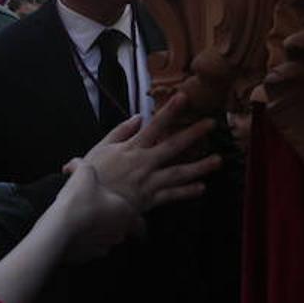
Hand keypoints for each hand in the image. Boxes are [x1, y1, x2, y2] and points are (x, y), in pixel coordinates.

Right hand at [53, 162, 141, 262]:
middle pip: (122, 229)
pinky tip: (77, 233)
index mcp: (125, 212)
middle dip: (114, 221)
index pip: (141, 223)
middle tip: (101, 212)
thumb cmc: (78, 200)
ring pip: (107, 239)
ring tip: (86, 221)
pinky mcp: (89, 256)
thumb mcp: (84, 172)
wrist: (59, 229)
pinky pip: (92, 248)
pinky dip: (87, 242)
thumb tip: (76, 164)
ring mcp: (105, 246)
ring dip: (101, 231)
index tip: (136, 223)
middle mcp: (119, 232)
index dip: (139, 222)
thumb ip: (84, 165)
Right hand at [65, 92, 218, 214]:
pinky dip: (186, 192)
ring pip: (178, 173)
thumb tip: (137, 117)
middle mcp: (143, 163)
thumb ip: (120, 131)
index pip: (154, 126)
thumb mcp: (100, 148)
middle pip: (173, 146)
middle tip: (211, 123)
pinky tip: (201, 187)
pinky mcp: (149, 201)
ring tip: (217, 160)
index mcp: (131, 148)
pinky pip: (171, 196)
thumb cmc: (90, 175)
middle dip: (193, 134)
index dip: (170, 111)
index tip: (184, 98)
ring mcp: (148, 183)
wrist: (85, 204)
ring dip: (199, 166)